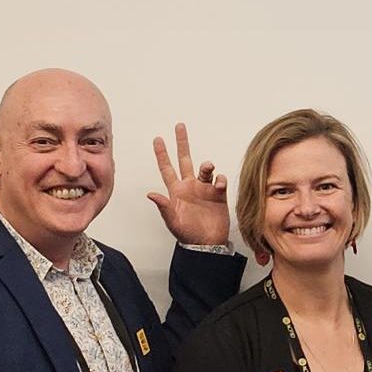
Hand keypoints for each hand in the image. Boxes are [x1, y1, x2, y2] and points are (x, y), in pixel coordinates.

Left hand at [148, 123, 230, 246]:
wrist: (207, 245)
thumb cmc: (188, 235)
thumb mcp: (172, 221)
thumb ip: (164, 206)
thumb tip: (151, 194)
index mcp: (177, 191)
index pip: (167, 168)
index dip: (162, 154)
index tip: (158, 139)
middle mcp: (190, 186)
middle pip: (185, 160)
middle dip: (182, 143)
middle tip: (180, 127)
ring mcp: (204, 189)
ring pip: (205, 169)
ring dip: (206, 165)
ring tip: (207, 167)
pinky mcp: (218, 195)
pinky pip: (220, 181)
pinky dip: (220, 179)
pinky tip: (219, 183)